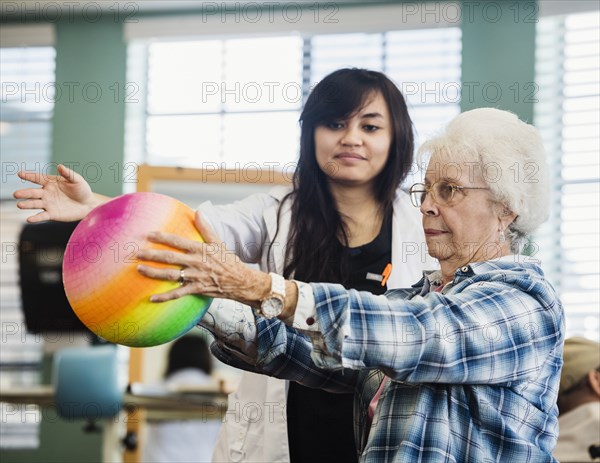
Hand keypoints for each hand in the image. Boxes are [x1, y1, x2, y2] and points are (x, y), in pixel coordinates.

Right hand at [13, 164, 106, 222]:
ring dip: (27, 204)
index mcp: (50, 182)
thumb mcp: (77, 180)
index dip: (29, 176)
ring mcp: (48, 204)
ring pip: (35, 204)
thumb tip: (60, 166)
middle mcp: (46, 193)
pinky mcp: (52, 214)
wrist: (88, 204)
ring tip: (19, 205)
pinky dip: (36, 218)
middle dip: (25, 193)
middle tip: (16, 194)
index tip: (20, 174)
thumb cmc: (82, 190)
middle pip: (33, 192)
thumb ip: (68, 174)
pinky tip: (29, 219)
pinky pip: (42, 216)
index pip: (37, 178)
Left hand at [137, 214, 270, 305]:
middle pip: (170, 258)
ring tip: (139, 269)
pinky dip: (164, 297)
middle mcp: (195, 263)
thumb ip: (206, 228)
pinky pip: (178, 294)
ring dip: (153, 273)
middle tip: (136, 252)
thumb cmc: (229, 261)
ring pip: (170, 276)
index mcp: (200, 249)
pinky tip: (152, 298)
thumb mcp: (219, 242)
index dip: (162, 238)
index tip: (149, 234)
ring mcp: (195, 277)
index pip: (177, 242)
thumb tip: (199, 211)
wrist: (240, 281)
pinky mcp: (196, 289)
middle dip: (152, 255)